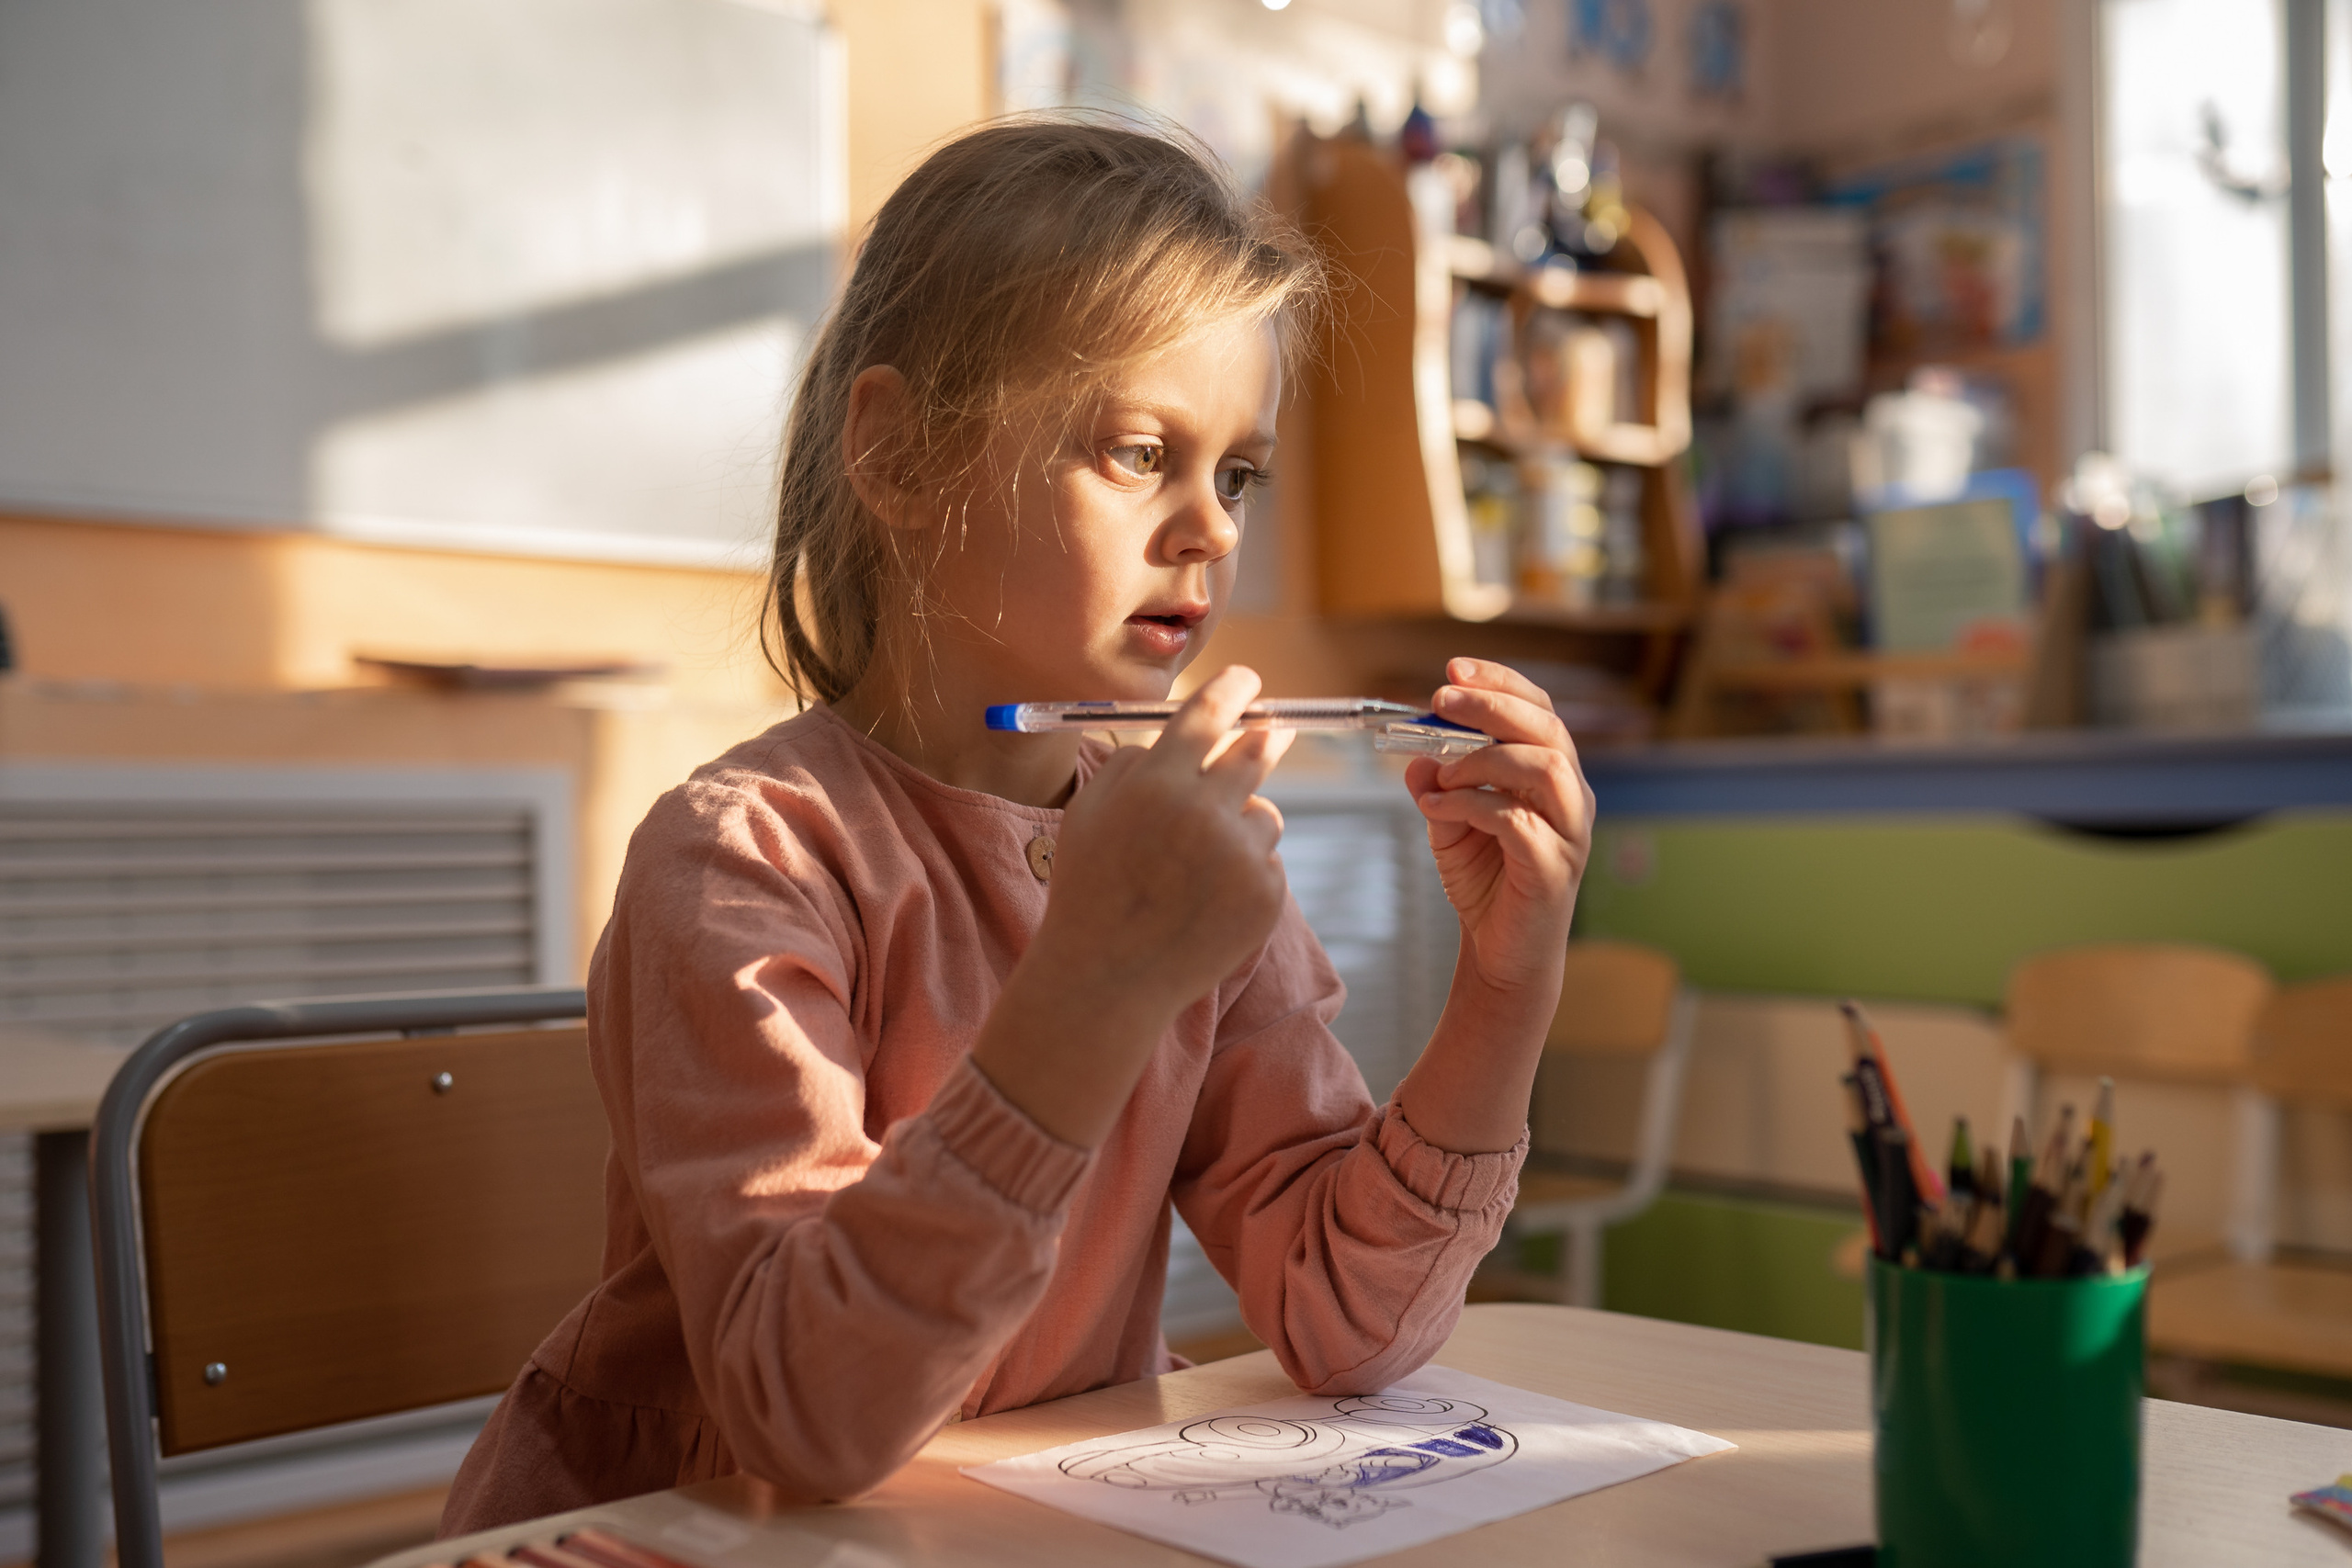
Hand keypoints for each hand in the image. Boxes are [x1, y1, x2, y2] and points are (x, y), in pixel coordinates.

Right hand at [1035, 665, 1292, 1019]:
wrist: (1106, 981)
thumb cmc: (1091, 888)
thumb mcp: (1088, 812)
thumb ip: (1137, 762)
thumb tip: (1190, 726)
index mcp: (1156, 784)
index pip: (1211, 712)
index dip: (1235, 688)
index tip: (1248, 681)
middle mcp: (1205, 814)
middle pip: (1257, 750)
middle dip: (1262, 737)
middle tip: (1267, 732)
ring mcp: (1241, 859)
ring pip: (1264, 813)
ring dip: (1242, 823)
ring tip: (1196, 863)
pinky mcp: (1265, 897)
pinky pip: (1268, 861)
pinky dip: (1246, 872)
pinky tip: (1205, 901)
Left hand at [1406, 659, 1593, 1003]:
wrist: (1500, 955)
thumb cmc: (1485, 883)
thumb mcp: (1449, 824)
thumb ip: (1438, 786)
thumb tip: (1415, 755)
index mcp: (1553, 776)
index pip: (1539, 710)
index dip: (1501, 683)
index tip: (1453, 670)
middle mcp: (1571, 798)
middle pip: (1548, 729)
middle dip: (1492, 706)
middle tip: (1442, 700)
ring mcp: (1569, 833)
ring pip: (1546, 767)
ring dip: (1485, 758)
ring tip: (1443, 771)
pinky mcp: (1553, 869)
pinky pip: (1519, 821)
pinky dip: (1472, 805)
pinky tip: (1437, 808)